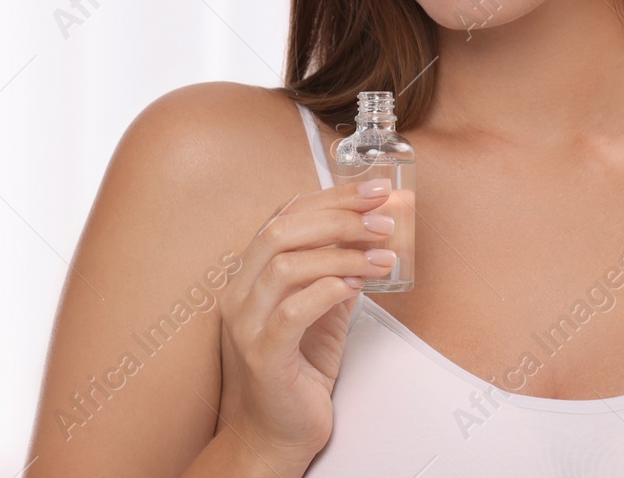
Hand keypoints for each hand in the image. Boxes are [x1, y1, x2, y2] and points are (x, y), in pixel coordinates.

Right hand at [215, 178, 399, 463]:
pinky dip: (327, 290)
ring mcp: (246, 324)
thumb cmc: (298, 370)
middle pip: (283, 230)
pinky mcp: (263, 355)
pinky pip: (291, 312)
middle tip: (383, 219)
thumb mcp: (324, 310)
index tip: (375, 189)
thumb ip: (339, 271)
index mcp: (251, 274)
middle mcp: (239, 292)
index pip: (286, 215)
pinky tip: (356, 286)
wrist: (276, 434)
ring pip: (286, 264)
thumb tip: (375, 234)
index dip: (332, 196)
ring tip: (383, 256)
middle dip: (339, 216)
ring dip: (342, 253)